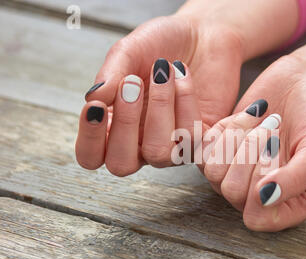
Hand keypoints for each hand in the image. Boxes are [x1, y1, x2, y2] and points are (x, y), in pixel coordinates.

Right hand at [75, 15, 242, 174]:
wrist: (204, 35)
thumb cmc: (160, 45)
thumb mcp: (129, 51)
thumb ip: (110, 74)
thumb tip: (93, 97)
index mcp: (113, 127)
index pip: (91, 156)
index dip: (89, 139)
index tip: (94, 106)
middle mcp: (140, 144)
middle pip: (121, 164)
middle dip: (125, 123)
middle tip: (132, 84)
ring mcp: (170, 146)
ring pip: (158, 153)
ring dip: (159, 108)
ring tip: (163, 70)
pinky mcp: (200, 141)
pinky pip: (190, 137)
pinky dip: (186, 100)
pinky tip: (184, 75)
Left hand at [201, 56, 305, 230]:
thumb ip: (296, 178)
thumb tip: (265, 199)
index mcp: (290, 205)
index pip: (255, 216)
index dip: (260, 182)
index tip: (279, 148)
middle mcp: (259, 195)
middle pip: (231, 191)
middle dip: (251, 153)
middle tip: (275, 128)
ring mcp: (238, 173)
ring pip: (213, 171)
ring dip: (238, 138)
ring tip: (264, 120)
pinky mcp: (222, 148)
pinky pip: (202, 149)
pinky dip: (225, 128)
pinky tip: (251, 115)